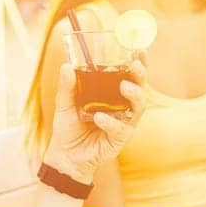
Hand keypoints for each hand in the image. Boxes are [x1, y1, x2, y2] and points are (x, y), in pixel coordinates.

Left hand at [41, 60, 147, 185]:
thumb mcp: (65, 103)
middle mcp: (122, 108)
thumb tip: (66, 65)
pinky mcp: (119, 140)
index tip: (139, 50)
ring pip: (138, 108)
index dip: (139, 64)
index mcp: (114, 95)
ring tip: (124, 86)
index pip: (131, 76)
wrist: (64, 156)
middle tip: (134, 66)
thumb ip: (67, 86)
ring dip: (134, 95)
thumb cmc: (69, 127)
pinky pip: (120, 129)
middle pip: (141, 88)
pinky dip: (111, 122)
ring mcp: (124, 124)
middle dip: (141, 75)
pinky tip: (99, 117)